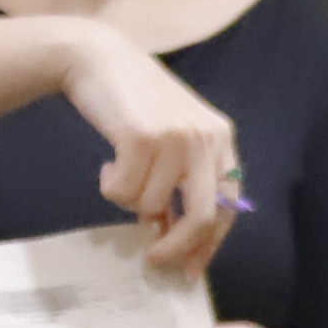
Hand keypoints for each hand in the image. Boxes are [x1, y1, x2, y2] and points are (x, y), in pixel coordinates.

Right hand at [62, 28, 241, 273]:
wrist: (98, 58)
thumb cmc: (134, 103)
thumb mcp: (172, 137)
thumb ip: (180, 180)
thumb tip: (169, 232)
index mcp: (221, 139)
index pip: (228, 206)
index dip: (210, 243)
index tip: (192, 269)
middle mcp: (206, 138)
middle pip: (202, 217)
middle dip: (177, 247)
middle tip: (154, 258)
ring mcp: (176, 136)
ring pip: (152, 205)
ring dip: (129, 201)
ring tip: (119, 174)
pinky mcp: (142, 137)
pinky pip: (124, 192)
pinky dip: (111, 188)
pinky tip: (107, 165)